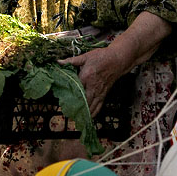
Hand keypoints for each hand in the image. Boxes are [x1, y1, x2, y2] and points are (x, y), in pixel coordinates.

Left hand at [58, 11, 172, 116]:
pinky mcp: (104, 94)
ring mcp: (99, 92)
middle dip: (76, 108)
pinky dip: (94, 113)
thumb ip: (72, 61)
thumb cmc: (101, 57)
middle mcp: (92, 86)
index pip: (76, 89)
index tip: (61, 101)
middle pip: (83, 101)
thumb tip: (59, 62)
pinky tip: (89, 118)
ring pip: (91, 106)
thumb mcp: (86, 57)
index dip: (68, 95)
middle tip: (67, 114)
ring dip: (84, 113)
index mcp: (86, 76)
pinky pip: (99, 106)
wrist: (117, 60)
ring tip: (76, 119)